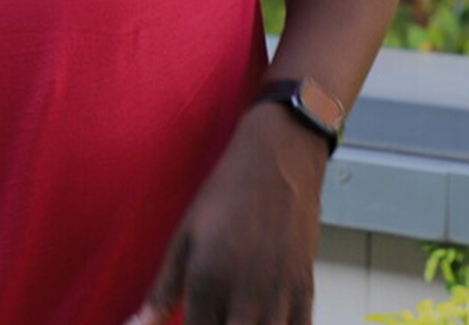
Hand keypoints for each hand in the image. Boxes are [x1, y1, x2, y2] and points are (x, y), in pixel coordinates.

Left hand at [126, 101, 328, 324]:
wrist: (278, 160)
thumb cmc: (226, 194)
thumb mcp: (186, 234)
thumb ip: (163, 287)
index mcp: (208, 278)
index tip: (189, 323)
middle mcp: (245, 294)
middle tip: (214, 315)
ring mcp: (279, 295)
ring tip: (235, 315)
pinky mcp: (305, 291)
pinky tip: (264, 320)